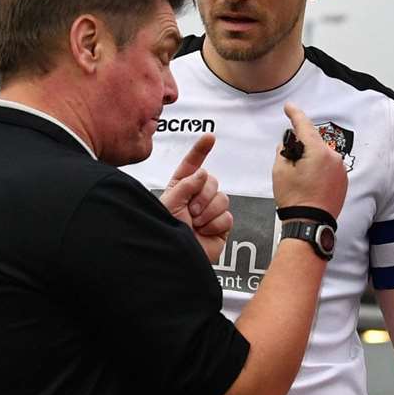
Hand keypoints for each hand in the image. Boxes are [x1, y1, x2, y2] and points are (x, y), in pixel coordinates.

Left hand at [160, 134, 232, 263]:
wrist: (176, 257)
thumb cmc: (165, 231)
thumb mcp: (170, 203)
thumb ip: (186, 184)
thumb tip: (204, 173)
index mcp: (180, 188)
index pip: (191, 166)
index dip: (200, 151)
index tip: (210, 137)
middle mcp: (196, 197)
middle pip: (213, 181)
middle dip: (203, 194)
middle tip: (191, 210)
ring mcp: (210, 211)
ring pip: (222, 198)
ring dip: (208, 211)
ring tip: (196, 223)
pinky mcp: (221, 225)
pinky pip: (227, 216)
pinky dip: (215, 224)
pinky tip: (204, 231)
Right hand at [272, 103, 346, 217]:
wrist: (310, 223)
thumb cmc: (295, 199)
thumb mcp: (280, 171)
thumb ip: (283, 151)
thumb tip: (287, 145)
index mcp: (318, 152)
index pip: (305, 126)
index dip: (295, 115)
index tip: (289, 108)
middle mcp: (333, 157)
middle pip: (314, 142)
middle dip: (302, 146)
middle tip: (290, 160)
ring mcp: (341, 170)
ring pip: (322, 155)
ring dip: (311, 158)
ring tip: (301, 177)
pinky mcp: (343, 180)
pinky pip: (329, 167)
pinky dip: (320, 169)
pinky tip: (310, 182)